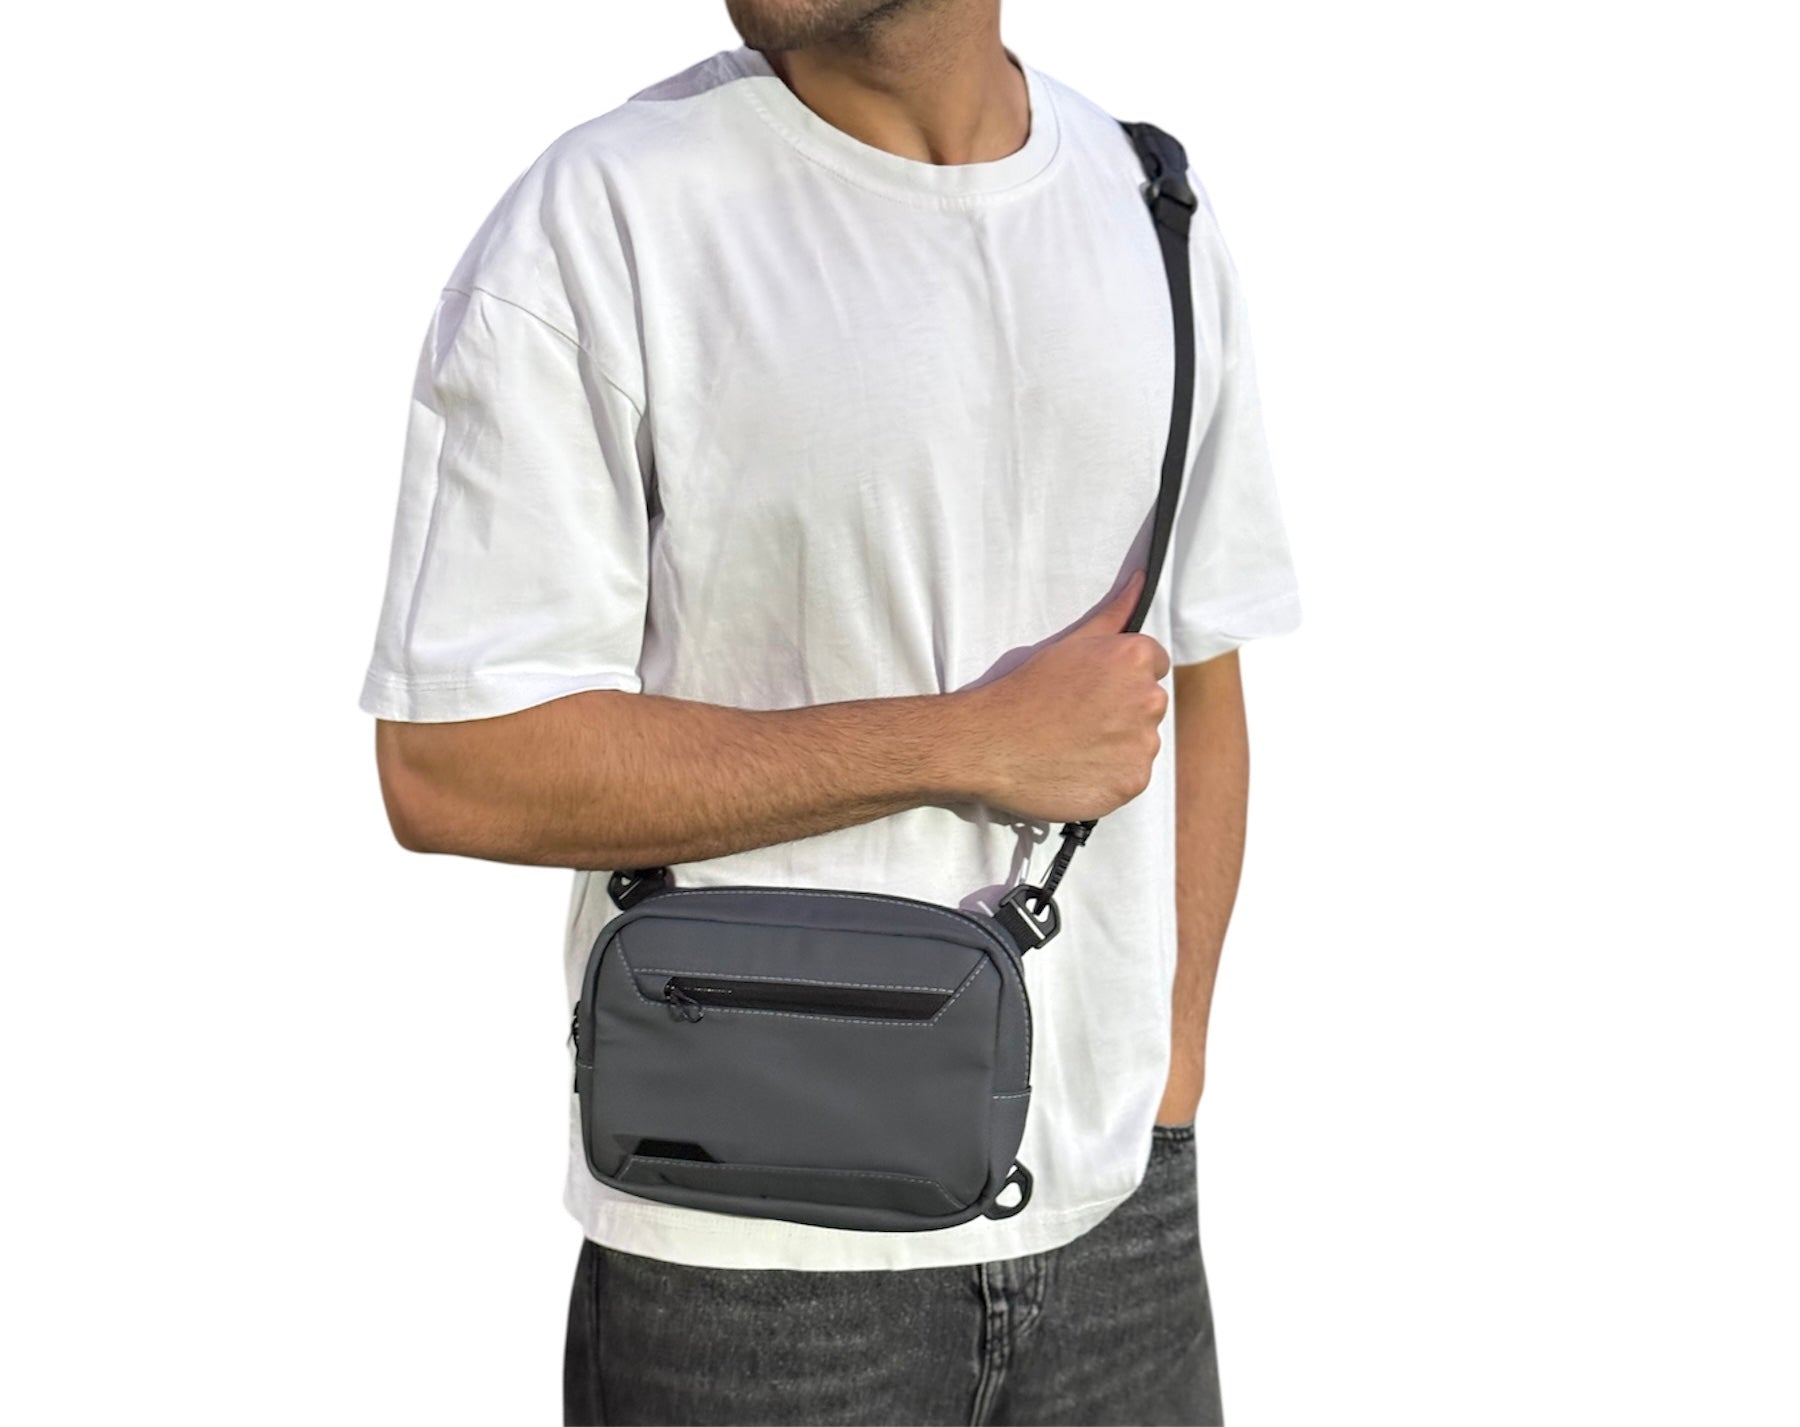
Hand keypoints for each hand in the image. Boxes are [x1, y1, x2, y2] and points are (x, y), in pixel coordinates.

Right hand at [967, 568, 1170, 821]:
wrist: (990, 743)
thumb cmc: (1024, 690)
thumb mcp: (1071, 643)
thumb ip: (1114, 613)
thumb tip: (1142, 578)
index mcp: (1135, 658)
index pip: (1154, 665)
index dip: (1120, 678)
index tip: (1092, 690)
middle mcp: (1148, 698)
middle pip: (1149, 705)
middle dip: (1122, 711)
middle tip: (1078, 719)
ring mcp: (1142, 744)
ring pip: (1140, 743)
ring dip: (1116, 746)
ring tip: (1073, 746)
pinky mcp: (1131, 781)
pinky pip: (1130, 777)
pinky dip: (1109, 777)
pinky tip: (1076, 768)